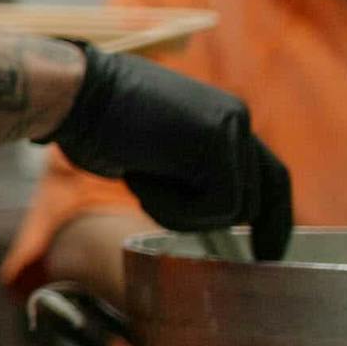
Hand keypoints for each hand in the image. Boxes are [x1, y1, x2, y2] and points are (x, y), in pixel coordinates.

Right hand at [47, 48, 295, 260]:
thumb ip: (187, 175)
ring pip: (237, 208)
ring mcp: (231, 129)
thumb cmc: (94, 122)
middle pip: (262, 195)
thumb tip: (203, 215)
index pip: (268, 175)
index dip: (273, 218)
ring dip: (184, 213)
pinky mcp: (219, 144)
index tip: (267, 251)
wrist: (73, 94)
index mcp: (223, 120)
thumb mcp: (155, 152)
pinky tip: (140, 179)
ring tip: (140, 182)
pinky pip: (219, 206)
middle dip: (232, 224)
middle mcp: (235, 121)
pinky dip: (175, 208)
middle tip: (227, 246)